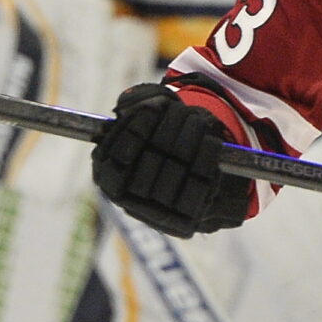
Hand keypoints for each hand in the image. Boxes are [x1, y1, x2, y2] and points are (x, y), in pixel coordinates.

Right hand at [92, 83, 250, 237]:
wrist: (195, 173)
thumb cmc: (164, 136)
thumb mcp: (148, 111)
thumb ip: (139, 100)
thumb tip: (148, 102)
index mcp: (108, 176)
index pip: (113, 157)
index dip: (133, 131)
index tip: (153, 108)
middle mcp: (127, 201)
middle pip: (145, 164)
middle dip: (168, 130)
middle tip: (184, 110)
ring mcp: (155, 215)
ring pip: (172, 175)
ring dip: (189, 142)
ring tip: (199, 121)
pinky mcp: (185, 222)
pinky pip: (197, 190)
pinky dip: (206, 162)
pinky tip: (212, 143)